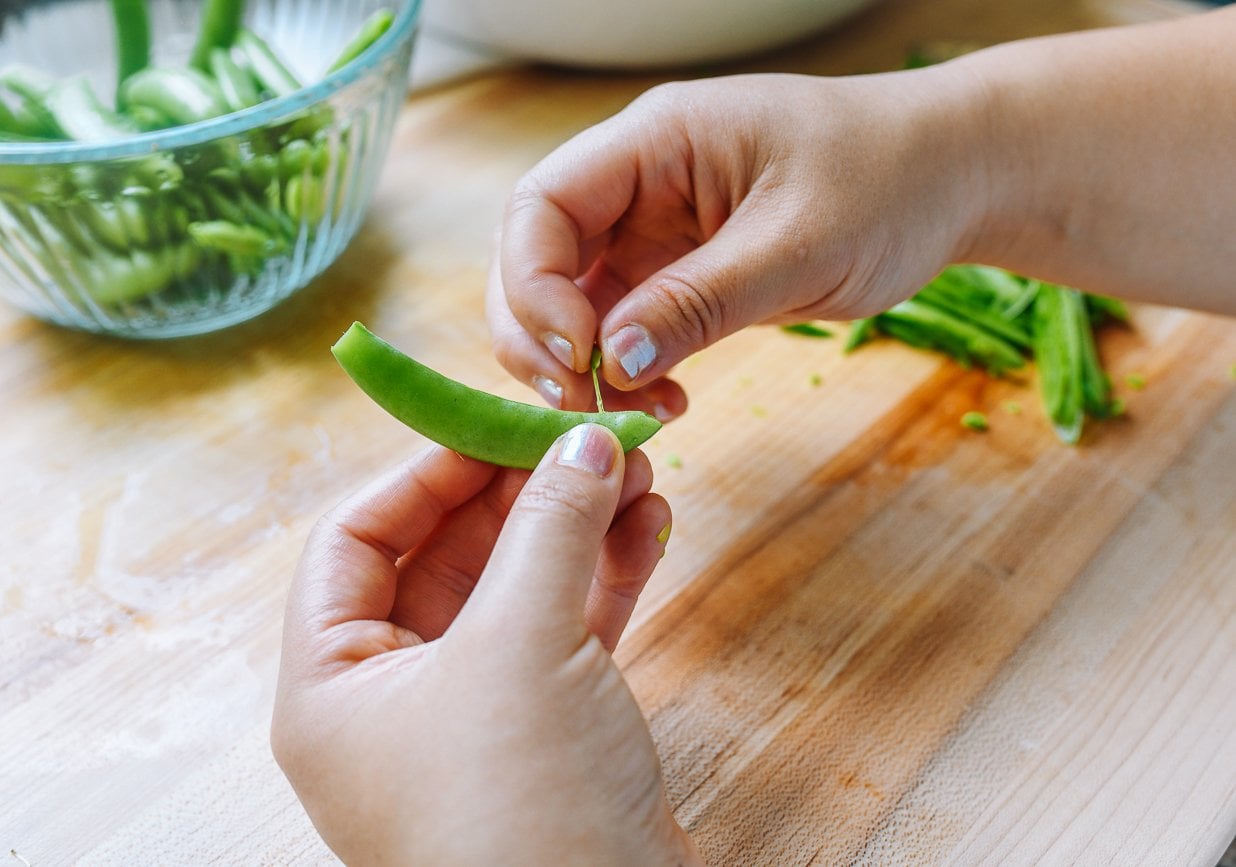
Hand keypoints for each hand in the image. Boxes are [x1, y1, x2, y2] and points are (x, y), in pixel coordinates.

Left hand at [271, 425, 701, 865]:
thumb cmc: (522, 812)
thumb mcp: (522, 647)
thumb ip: (548, 529)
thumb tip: (583, 442)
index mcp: (333, 685)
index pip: (355, 540)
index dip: (424, 471)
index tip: (496, 421)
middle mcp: (391, 700)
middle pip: (445, 556)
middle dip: (518, 492)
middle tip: (584, 439)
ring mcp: (472, 719)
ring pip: (515, 591)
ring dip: (573, 529)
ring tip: (636, 471)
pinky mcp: (544, 734)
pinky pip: (564, 633)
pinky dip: (605, 580)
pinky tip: (649, 529)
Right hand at [487, 69, 985, 417]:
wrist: (953, 179)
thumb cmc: (890, 181)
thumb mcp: (797, 245)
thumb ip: (699, 301)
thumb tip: (610, 362)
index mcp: (655, 140)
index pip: (542, 205)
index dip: (533, 282)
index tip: (577, 352)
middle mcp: (638, 180)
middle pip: (536, 256)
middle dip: (538, 333)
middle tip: (578, 402)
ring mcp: (654, 228)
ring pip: (571, 300)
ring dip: (580, 365)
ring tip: (627, 414)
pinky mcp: (679, 272)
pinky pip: (622, 325)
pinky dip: (624, 372)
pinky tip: (659, 403)